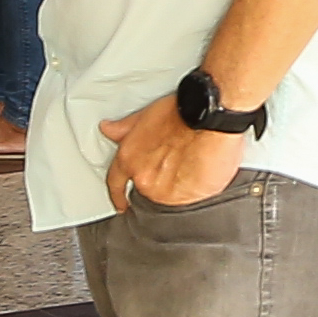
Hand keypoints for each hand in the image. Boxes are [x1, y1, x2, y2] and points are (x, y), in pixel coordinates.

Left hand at [100, 100, 243, 210]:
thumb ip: (126, 129)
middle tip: (178, 159)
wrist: (209, 118)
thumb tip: (108, 129)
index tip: (120, 203)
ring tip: (193, 160)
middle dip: (160, 176)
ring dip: (178, 182)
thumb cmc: (182, 113)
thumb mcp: (147, 115)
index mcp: (130, 159)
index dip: (117, 195)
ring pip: (169, 193)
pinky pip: (188, 197)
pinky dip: (194, 188)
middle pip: (148, 186)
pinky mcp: (188, 197)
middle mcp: (144, 178)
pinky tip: (202, 170)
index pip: (116, 183)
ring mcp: (165, 190)